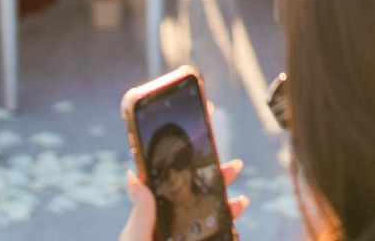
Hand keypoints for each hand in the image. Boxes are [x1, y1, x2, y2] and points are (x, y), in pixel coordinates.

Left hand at [119, 161, 247, 240]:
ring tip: (241, 202)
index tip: (204, 144)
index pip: (173, 185)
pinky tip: (235, 225)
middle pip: (198, 196)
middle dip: (217, 180)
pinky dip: (228, 229)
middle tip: (235, 166)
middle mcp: (173, 225)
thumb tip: (132, 175)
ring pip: (211, 216)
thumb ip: (140, 214)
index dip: (188, 165)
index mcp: (155, 216)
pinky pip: (217, 235)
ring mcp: (188, 237)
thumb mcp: (135, 239)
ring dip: (228, 205)